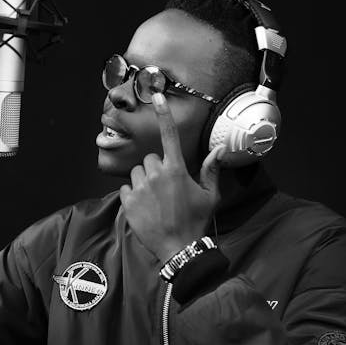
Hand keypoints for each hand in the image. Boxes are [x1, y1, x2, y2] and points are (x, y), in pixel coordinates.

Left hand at [119, 92, 225, 263]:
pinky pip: (125, 189)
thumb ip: (212, 170)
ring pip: (136, 173)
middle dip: (156, 170)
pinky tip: (145, 209)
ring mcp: (140, 188)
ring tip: (155, 201)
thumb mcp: (210, 196)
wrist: (179, 249)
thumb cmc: (196, 222)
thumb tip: (220, 149)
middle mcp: (156, 175)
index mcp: (177, 170)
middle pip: (150, 159)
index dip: (163, 114)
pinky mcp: (127, 202)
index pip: (169, 135)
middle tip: (166, 190)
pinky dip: (132, 197)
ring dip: (143, 183)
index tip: (156, 95)